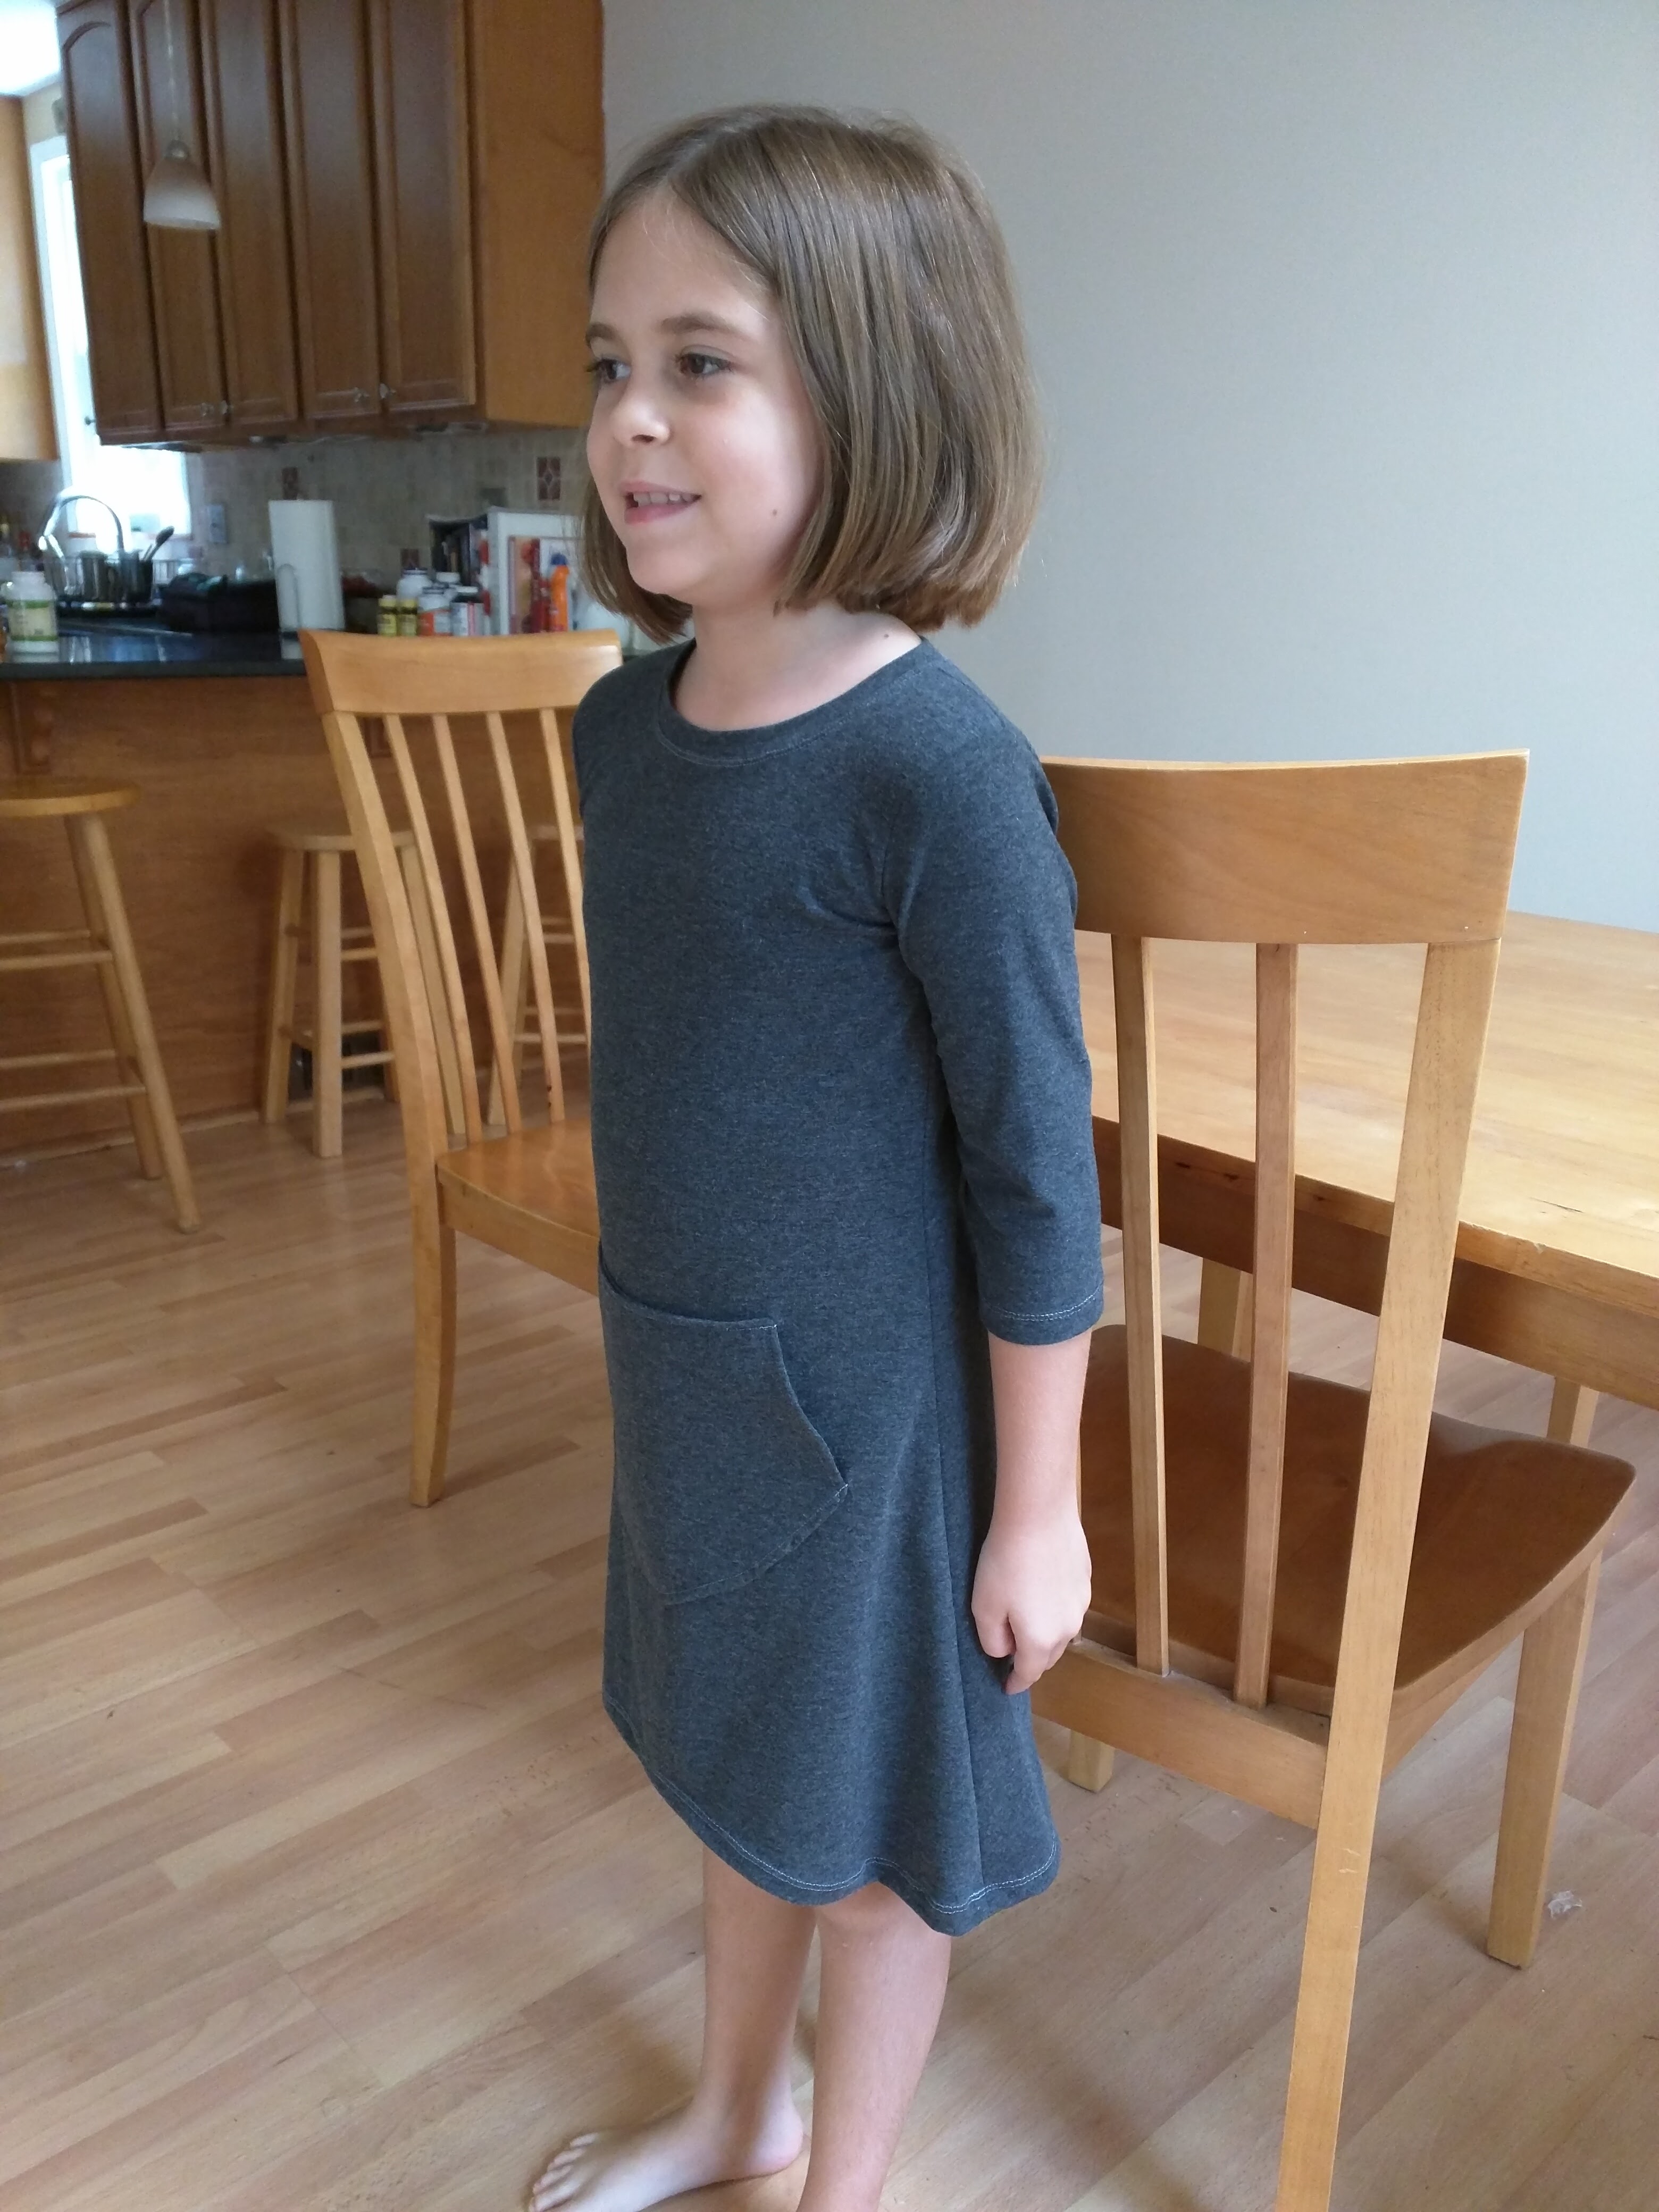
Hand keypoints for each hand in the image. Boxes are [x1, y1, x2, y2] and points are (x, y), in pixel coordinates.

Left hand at [971, 1506, 1092, 1694]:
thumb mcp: (984, 1606)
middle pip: (1048, 1655)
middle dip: (1031, 1660)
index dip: (1015, 1683)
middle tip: (1013, 1655)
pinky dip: (1055, 1609)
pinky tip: (1041, 1592)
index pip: (1028, 1673)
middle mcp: (1068, 1628)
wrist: (1039, 1514)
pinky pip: (1068, 1606)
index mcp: (1040, 1641)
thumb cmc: (1005, 1562)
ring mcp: (1081, 1603)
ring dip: (1045, 1635)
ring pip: (1062, 1631)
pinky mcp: (1085, 1579)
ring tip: (1027, 1624)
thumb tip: (1005, 1651)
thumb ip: (992, 1639)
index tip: (1007, 1689)